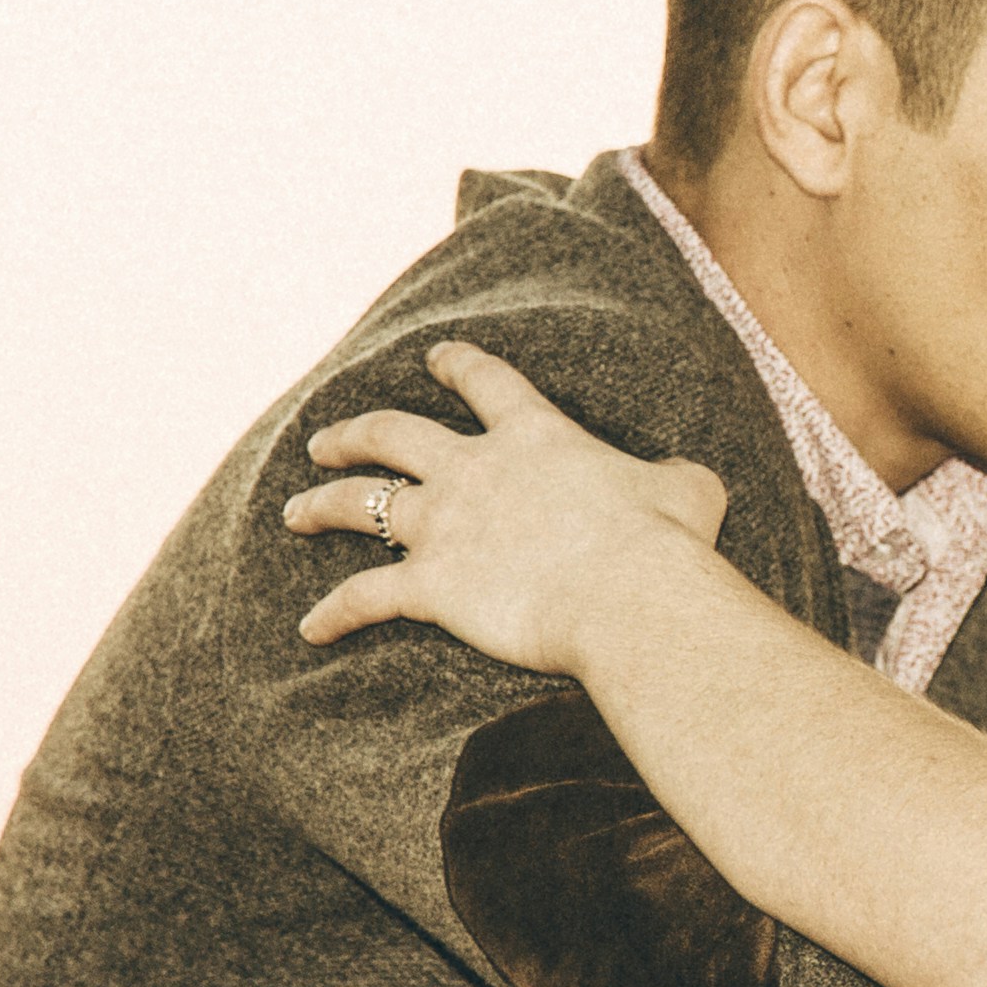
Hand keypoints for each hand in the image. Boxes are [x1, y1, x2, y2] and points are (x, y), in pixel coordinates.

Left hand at [288, 340, 732, 678]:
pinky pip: (364, 597)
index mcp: (536, 435)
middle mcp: (475, 469)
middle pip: (392, 433)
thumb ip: (676, 475)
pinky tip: (309, 629)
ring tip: (296, 512)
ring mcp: (445, 525)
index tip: (435, 357)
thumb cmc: (669, 543)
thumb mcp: (690, 490)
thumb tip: (684, 478)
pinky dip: (333, 614)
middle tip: (324, 441)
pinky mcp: (431, 586)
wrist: (631, 596)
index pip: (486, 381)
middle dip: (352, 434)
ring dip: (321, 507)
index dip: (456, 365)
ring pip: (360, 504)